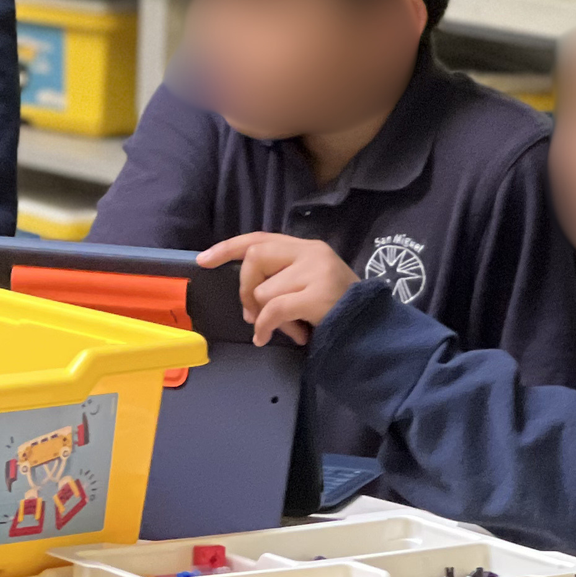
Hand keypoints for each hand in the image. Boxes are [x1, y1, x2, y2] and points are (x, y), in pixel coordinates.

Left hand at [197, 233, 357, 346]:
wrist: (371, 329)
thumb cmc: (335, 310)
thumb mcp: (308, 286)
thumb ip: (280, 282)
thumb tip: (248, 302)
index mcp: (306, 247)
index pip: (260, 238)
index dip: (229, 248)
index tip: (204, 260)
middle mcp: (311, 253)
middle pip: (255, 257)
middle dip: (245, 288)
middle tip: (251, 312)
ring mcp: (317, 272)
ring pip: (265, 291)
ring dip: (265, 317)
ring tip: (285, 329)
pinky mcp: (319, 295)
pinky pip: (274, 310)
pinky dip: (264, 326)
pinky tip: (265, 338)